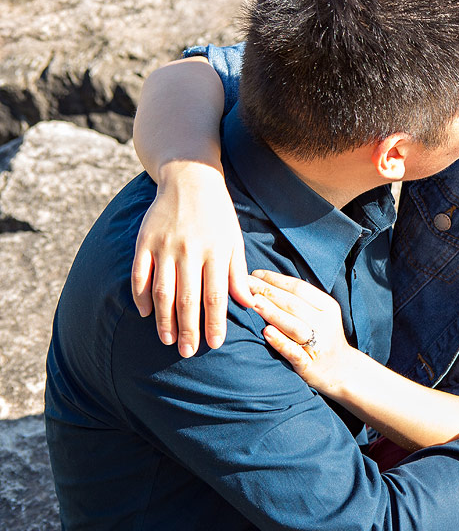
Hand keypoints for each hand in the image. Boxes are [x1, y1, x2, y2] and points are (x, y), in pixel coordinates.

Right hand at [131, 161, 254, 356]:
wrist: (190, 178)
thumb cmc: (217, 214)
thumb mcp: (235, 240)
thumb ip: (238, 272)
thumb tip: (247, 304)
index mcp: (216, 251)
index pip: (216, 295)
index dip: (215, 322)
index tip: (215, 344)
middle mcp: (190, 250)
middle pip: (189, 298)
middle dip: (188, 329)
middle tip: (187, 353)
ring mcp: (165, 246)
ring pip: (163, 291)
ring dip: (164, 319)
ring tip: (167, 341)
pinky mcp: (144, 241)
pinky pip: (139, 274)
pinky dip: (140, 296)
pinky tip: (146, 314)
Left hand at [247, 270, 362, 396]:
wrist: (342, 371)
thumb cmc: (324, 339)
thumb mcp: (322, 315)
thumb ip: (302, 301)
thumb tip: (270, 282)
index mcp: (328, 307)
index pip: (299, 288)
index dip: (276, 279)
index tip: (254, 273)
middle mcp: (324, 323)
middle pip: (293, 304)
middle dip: (267, 291)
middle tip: (244, 283)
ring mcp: (318, 344)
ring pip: (294, 325)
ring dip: (272, 313)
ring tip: (252, 302)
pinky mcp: (309, 364)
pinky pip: (293, 351)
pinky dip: (279, 341)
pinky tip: (265, 332)